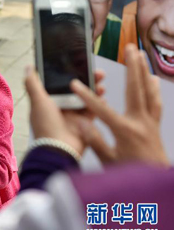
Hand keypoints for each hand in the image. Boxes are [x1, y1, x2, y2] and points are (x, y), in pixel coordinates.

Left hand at [25, 66, 104, 155]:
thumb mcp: (38, 101)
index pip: (59, 83)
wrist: (59, 149)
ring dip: (94, 89)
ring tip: (101, 83)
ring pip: (86, 98)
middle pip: (75, 89)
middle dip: (86, 79)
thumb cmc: (46, 125)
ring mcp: (73, 116)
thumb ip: (32, 84)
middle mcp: (60, 107)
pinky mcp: (84, 124)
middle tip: (97, 72)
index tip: (78, 64)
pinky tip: (104, 98)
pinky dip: (99, 104)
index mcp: (48, 101)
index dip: (69, 74)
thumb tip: (27, 67)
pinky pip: (93, 111)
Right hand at [71, 45, 167, 166]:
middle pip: (135, 89)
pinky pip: (155, 102)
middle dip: (131, 67)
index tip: (74, 84)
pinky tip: (152, 79)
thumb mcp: (108, 161)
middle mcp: (140, 122)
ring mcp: (149, 122)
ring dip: (144, 72)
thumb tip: (80, 124)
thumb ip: (95, 140)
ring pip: (148, 91)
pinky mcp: (154, 125)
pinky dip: (153, 88)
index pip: (101, 109)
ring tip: (140, 55)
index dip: (86, 96)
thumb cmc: (129, 173)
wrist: (156, 180)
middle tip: (129, 48)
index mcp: (125, 131)